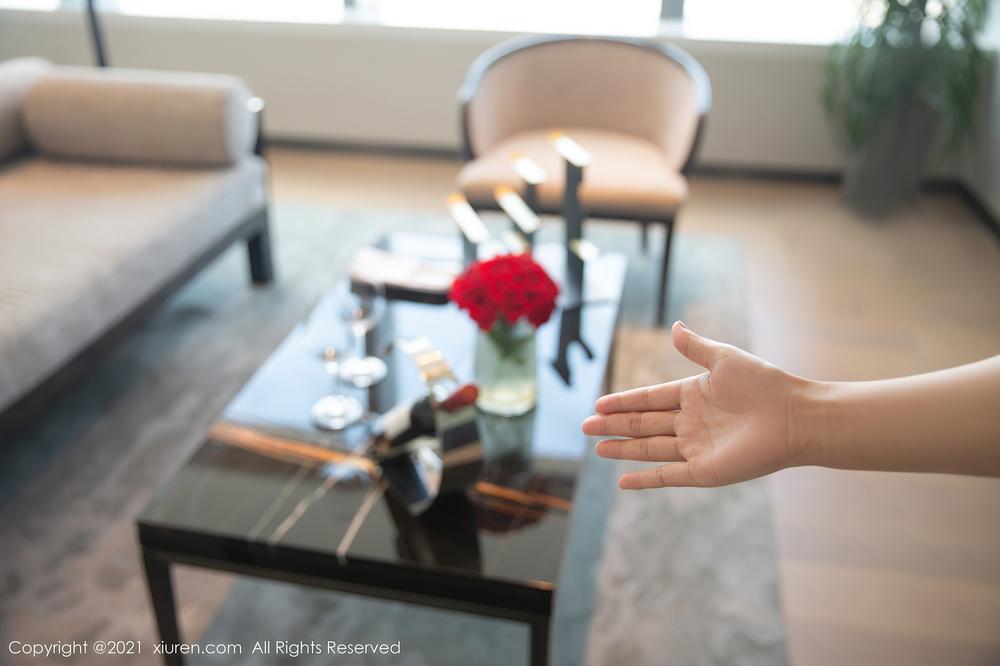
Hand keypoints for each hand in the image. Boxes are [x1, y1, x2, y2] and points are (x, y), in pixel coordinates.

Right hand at [582, 321, 811, 488]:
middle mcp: (690, 423)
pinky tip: (623, 481)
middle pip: (643, 424)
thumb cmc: (764, 384)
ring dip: (623, 449)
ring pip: (650, 448)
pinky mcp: (704, 471)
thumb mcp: (724, 359)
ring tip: (597, 449)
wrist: (794, 416)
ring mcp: (695, 448)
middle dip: (614, 426)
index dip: (623, 402)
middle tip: (585, 428)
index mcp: (692, 395)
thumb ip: (695, 347)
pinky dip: (645, 480)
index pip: (649, 399)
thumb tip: (674, 326)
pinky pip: (668, 476)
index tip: (598, 405)